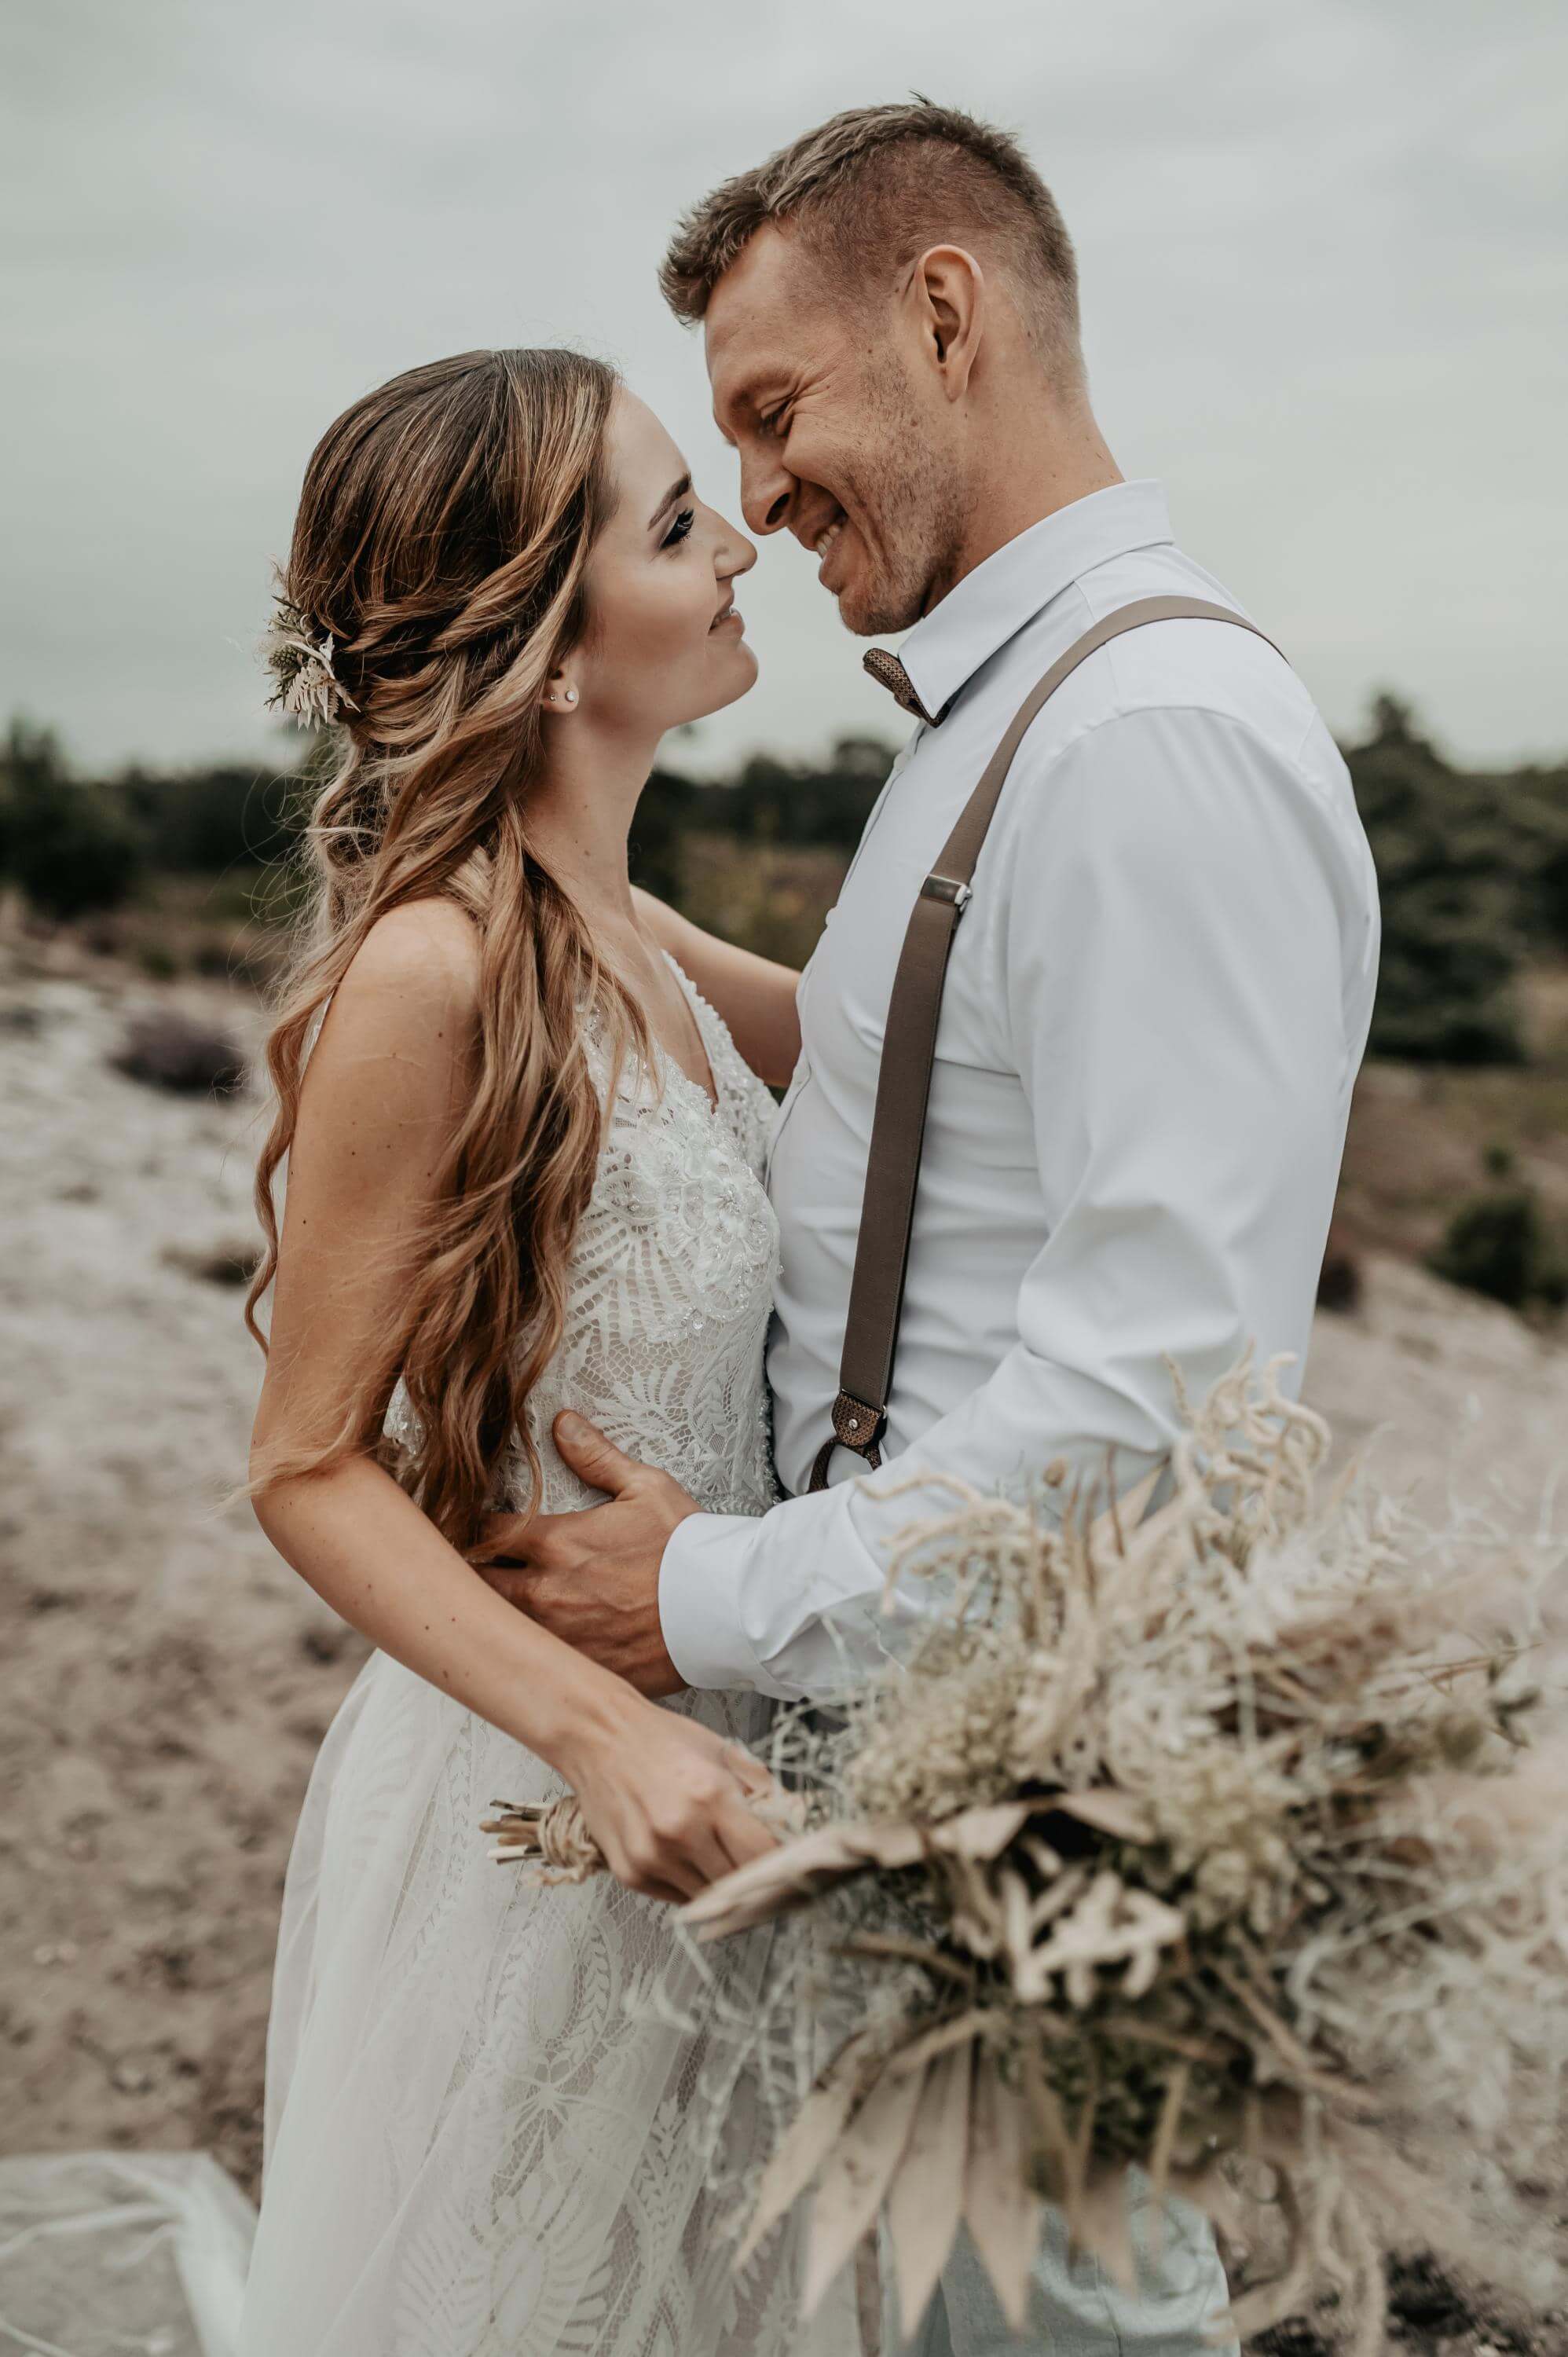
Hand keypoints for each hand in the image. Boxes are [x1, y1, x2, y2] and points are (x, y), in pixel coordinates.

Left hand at [468, 1411, 702, 1699]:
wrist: (725, 1610)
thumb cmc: (687, 1547)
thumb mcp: (646, 1489)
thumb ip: (597, 1457)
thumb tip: (562, 1423)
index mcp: (556, 1543)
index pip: (483, 1533)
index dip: (468, 1528)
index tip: (464, 1526)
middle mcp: (546, 1593)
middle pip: (476, 1585)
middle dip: (468, 1575)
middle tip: (466, 1569)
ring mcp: (559, 1637)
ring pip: (500, 1627)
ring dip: (494, 1614)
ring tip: (489, 1608)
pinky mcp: (579, 1670)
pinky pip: (537, 1664)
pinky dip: (530, 1653)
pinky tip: (533, 1648)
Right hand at [560, 1699, 779, 1904]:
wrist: (598, 1735)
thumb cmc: (662, 1740)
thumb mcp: (722, 1753)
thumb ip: (761, 1792)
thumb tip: (794, 1826)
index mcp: (711, 1796)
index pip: (764, 1856)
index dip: (783, 1865)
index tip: (791, 1865)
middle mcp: (680, 1831)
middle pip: (739, 1884)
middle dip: (757, 1880)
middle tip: (765, 1870)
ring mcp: (652, 1857)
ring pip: (710, 1898)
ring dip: (724, 1886)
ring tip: (724, 1861)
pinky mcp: (630, 1873)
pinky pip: (677, 1897)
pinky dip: (692, 1886)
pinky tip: (690, 1860)